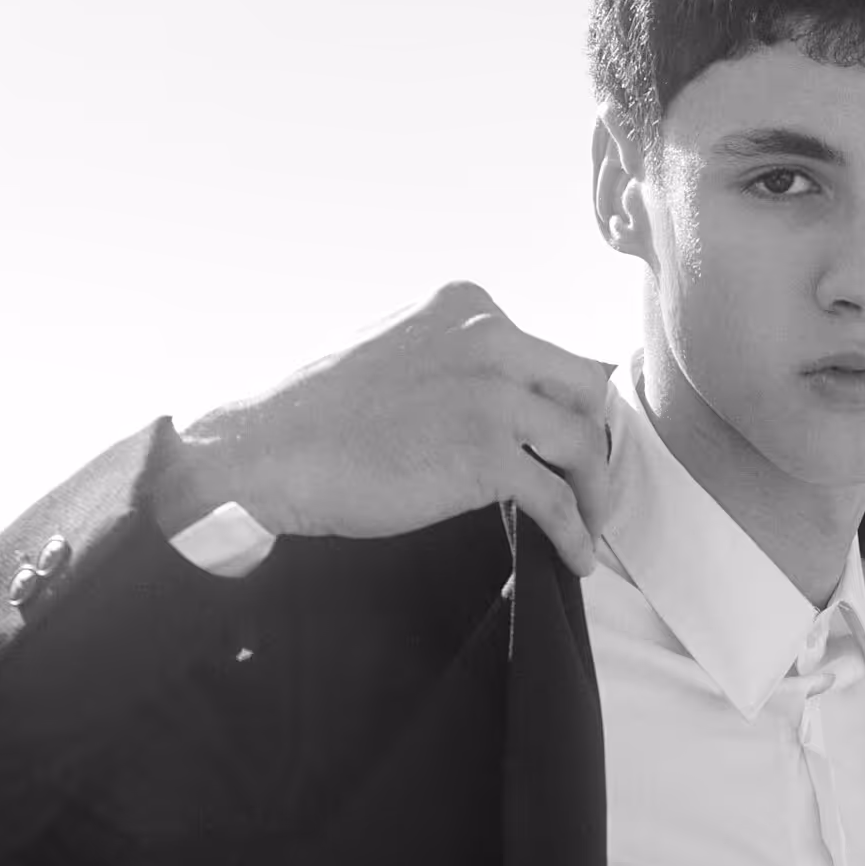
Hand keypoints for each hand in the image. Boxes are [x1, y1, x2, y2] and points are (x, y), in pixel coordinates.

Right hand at [162, 282, 611, 577]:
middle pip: (584, 391)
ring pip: (582, 444)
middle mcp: (489, 336)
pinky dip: (575, 535)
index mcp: (467, 306)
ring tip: (586, 529)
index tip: (567, 447)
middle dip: (594, 445)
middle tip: (588, 488)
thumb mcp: (399, 351)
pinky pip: (557, 500)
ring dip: (592, 494)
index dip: (566, 408)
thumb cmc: (320, 414)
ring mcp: (490, 393)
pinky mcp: (484, 454)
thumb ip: (453, 361)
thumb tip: (498, 398)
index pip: (550, 354)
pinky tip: (576, 559)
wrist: (270, 451)